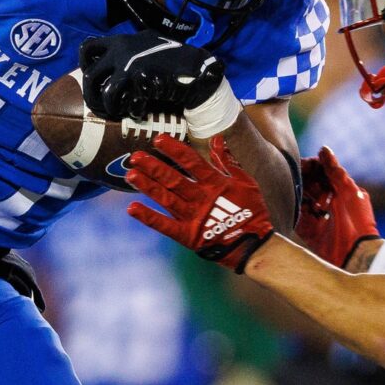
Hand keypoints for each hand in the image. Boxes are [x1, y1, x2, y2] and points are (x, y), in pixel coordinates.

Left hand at [80, 33, 224, 118]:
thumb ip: (128, 52)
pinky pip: (129, 103)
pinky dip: (133, 111)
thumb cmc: (173, 60)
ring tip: (118, 112)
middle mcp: (123, 49)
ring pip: (107, 93)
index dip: (84, 65)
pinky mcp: (143, 79)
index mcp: (122, 40)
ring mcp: (132, 64)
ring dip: (111, 108)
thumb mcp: (147, 46)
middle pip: (90, 76)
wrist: (197, 68)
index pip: (88, 47)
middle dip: (91, 96)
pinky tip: (140, 112)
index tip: (90, 77)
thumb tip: (110, 68)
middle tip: (99, 107)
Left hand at [124, 135, 273, 272]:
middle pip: (173, 179)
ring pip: (166, 198)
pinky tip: (132, 208)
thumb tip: (217, 139)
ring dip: (148, 186)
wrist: (254, 245)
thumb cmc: (251, 211)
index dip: (175, 150)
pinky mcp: (188, 235)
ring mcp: (193, 217)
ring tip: (131, 174)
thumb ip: (228, 162)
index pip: (192, 162)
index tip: (159, 139)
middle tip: (135, 156)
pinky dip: (148, 217)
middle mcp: (201, 199)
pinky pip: (165, 225)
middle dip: (154, 166)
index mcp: (216, 184)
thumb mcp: (245, 183)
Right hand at [298, 147, 379, 267]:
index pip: (323, 174)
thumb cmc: (358, 220)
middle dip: (302, 179)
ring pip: (301, 200)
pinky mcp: (310, 232)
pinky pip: (296, 218)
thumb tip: (323, 149)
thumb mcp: (349, 191)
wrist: (356, 254)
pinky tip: (285, 201)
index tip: (304, 163)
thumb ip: (335, 171)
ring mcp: (319, 218)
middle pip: (310, 186)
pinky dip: (291, 210)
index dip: (313, 167)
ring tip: (287, 186)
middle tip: (291, 174)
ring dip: (295, 193)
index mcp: (342, 192)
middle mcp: (329, 203)